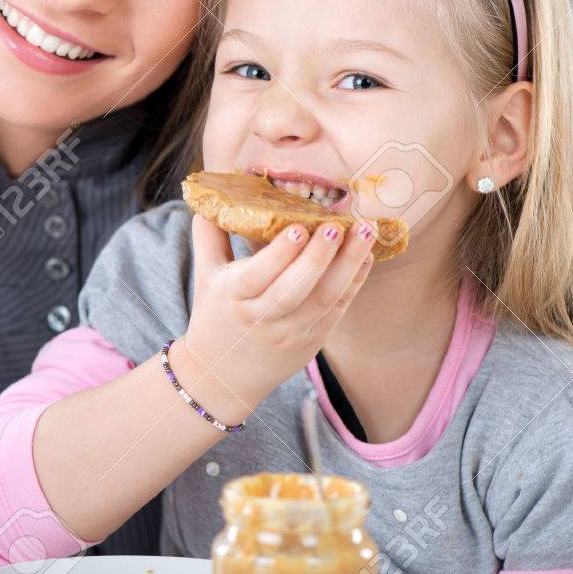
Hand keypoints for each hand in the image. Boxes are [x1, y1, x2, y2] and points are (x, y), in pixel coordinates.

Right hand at [176, 216, 375, 418]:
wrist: (224, 377)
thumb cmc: (214, 317)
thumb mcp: (204, 277)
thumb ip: (209, 236)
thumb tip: (211, 196)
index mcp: (233, 297)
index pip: (258, 275)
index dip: (280, 253)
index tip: (299, 226)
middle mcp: (264, 317)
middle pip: (294, 290)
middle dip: (318, 258)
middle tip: (337, 226)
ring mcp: (293, 331)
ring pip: (324, 299)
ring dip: (348, 265)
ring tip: (365, 232)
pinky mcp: (314, 339)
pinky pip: (338, 309)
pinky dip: (355, 282)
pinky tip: (367, 256)